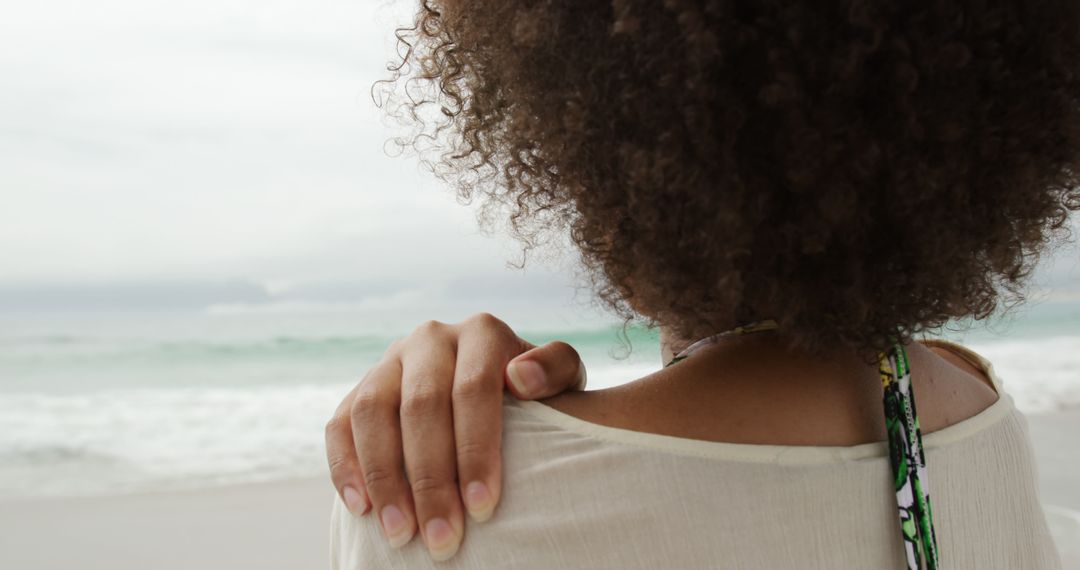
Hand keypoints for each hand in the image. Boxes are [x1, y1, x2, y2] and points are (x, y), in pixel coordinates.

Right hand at [325, 312, 586, 560]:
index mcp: (481, 332)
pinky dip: (345, 466)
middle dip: (431, 479)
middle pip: (421, 405)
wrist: (498, 384)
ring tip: (400, 534)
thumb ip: (556, 369)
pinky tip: (361, 509)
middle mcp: (430, 339)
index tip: (484, 507)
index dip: (477, 449)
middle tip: (443, 539)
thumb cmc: (538, 395)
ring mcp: (389, 361)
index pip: (474, 389)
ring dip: (384, 477)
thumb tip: (521, 378)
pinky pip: (340, 424)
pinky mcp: (360, 388)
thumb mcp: (562, 380)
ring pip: (372, 412)